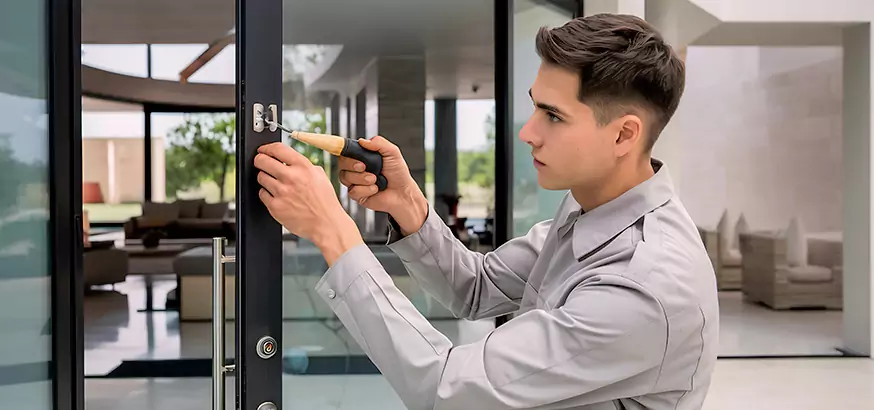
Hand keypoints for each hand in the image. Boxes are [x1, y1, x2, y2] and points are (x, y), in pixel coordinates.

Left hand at [255, 142, 362, 264]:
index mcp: (303, 167)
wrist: (326, 224)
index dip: (266, 147)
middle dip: (259, 160)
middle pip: (262, 161)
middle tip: (261, 163)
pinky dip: (267, 194)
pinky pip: (262, 194)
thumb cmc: (325, 202)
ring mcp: (282, 192)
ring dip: (264, 178)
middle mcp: (291, 177)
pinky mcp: (275, 206)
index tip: (263, 150)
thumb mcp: (320, 176)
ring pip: (260, 177)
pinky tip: (277, 196)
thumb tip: (289, 160)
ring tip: (274, 183)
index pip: (277, 149)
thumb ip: (304, 165)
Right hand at [338, 136, 428, 234]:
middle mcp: (356, 168)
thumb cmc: (399, 174)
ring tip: (375, 179)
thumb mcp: (392, 152)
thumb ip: (379, 142)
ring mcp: (355, 182)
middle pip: (341, 163)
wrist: (403, 193)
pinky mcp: (356, 195)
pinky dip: (366, 190)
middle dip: (352, 164)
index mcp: (363, 156)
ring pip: (345, 177)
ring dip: (362, 178)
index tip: (353, 154)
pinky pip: (353, 191)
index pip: (346, 150)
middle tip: (364, 167)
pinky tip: (375, 189)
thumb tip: (362, 141)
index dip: (345, 151)